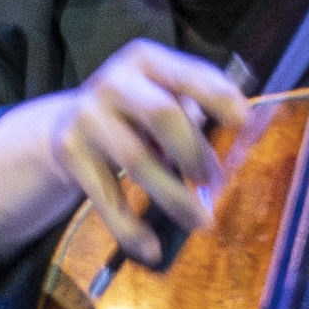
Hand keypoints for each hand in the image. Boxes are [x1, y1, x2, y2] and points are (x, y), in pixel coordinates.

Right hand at [0, 35, 262, 265]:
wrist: (66, 125)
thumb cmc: (136, 114)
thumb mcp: (163, 97)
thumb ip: (197, 112)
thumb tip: (239, 145)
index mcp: (145, 59)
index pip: (189, 74)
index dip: (218, 97)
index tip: (243, 122)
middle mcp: (113, 81)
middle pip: (161, 114)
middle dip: (193, 152)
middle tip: (213, 181)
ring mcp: (87, 116)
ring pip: (137, 160)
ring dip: (173, 196)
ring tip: (200, 220)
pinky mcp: (69, 152)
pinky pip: (106, 196)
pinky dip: (130, 228)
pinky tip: (152, 248)